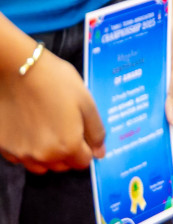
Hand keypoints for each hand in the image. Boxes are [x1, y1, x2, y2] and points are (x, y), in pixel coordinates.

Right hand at [0, 48, 104, 172]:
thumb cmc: (57, 82)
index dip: (86, 148)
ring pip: (41, 165)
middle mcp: (43, 156)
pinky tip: (31, 128)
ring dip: (49, 154)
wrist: (18, 70)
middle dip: (69, 152)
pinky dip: (29, 149)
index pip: (83, 162)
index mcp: (67, 146)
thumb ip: (95, 131)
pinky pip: (22, 157)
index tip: (82, 132)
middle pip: (62, 165)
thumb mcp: (86, 102)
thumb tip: (99, 153)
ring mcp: (21, 153)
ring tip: (49, 128)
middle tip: (66, 126)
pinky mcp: (4, 148)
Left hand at [124, 0, 172, 127]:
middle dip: (143, 114)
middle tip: (124, 128)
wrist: (162, 1)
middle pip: (159, 106)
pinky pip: (135, 79)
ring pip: (145, 93)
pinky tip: (112, 91)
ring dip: (132, 99)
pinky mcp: (146, 64)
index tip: (145, 138)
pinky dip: (126, 84)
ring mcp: (160, 73)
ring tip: (114, 112)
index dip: (161, 126)